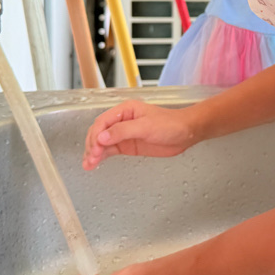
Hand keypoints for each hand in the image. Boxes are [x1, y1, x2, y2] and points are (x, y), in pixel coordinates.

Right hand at [83, 99, 198, 169]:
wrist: (185, 133)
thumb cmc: (170, 124)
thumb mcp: (146, 126)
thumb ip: (123, 131)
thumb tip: (102, 137)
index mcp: (125, 110)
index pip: (103, 122)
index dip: (96, 135)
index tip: (95, 148)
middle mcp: (121, 121)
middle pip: (99, 132)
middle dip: (92, 145)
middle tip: (91, 158)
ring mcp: (124, 134)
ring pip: (102, 143)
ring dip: (93, 152)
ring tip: (88, 165)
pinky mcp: (128, 145)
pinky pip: (110, 150)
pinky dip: (101, 156)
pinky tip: (94, 163)